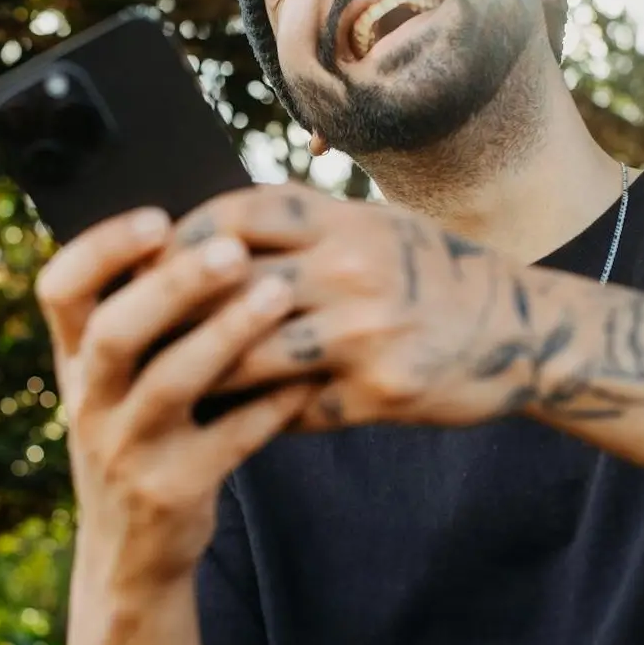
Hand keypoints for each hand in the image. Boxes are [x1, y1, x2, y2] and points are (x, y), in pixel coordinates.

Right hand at [36, 209, 315, 590]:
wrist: (130, 554)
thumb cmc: (139, 433)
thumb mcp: (116, 380)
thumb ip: (141, 316)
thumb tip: (205, 223)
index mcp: (75, 360)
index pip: (60, 290)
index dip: (101, 248)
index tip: (157, 217)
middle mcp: (90, 402)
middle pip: (116, 332)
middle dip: (172, 286)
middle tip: (231, 248)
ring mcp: (126, 451)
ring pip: (171, 384)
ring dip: (227, 334)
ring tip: (279, 294)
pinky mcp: (172, 492)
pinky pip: (226, 441)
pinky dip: (268, 406)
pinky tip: (306, 378)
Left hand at [167, 185, 544, 431]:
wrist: (520, 330)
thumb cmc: (430, 272)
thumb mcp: (371, 227)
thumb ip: (300, 228)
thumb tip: (208, 237)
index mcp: (342, 219)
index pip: (235, 216)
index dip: (178, 239)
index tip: (141, 263)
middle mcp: (349, 267)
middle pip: (230, 286)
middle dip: (170, 313)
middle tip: (124, 337)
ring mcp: (364, 331)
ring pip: (250, 356)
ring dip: (200, 376)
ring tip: (158, 390)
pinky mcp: (379, 391)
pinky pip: (294, 410)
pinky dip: (254, 418)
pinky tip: (222, 428)